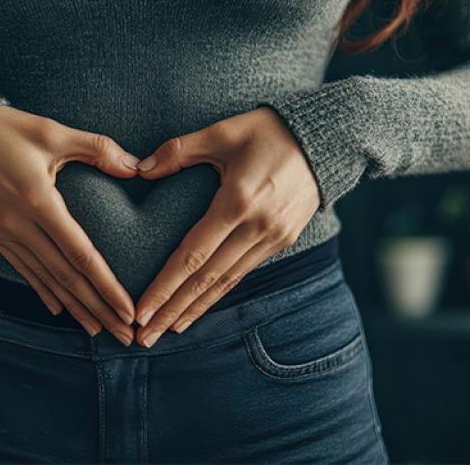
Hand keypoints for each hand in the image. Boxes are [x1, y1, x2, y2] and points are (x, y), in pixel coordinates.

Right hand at [0, 105, 139, 345]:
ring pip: (44, 279)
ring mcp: (1, 233)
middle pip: (65, 277)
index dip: (107, 286)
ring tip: (98, 330)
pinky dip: (43, 290)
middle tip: (123, 336)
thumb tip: (136, 167)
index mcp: (38, 201)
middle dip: (97, 309)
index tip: (127, 310)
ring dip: (74, 307)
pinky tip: (59, 308)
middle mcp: (18, 225)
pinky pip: (22, 269)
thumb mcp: (52, 131)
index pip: (80, 254)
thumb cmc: (5, 130)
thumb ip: (96, 148)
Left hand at [132, 106, 320, 347]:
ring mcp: (273, 237)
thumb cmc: (269, 130)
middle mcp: (257, 227)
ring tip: (167, 331)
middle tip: (143, 338)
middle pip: (206, 279)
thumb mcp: (222, 131)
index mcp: (238, 201)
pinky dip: (219, 293)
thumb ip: (179, 151)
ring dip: (195, 309)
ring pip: (226, 282)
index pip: (192, 255)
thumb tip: (139, 169)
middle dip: (173, 311)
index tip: (140, 311)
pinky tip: (200, 307)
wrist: (330, 138)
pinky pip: (243, 272)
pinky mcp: (283, 240)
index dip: (164, 287)